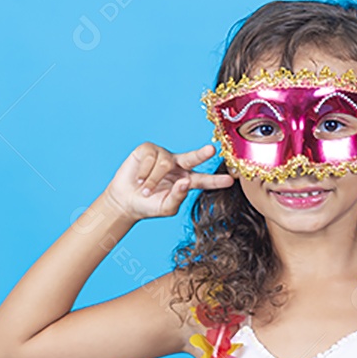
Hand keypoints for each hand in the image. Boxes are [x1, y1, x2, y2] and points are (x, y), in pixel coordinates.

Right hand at [104, 142, 234, 219]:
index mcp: (187, 180)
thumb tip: (184, 182)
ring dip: (153, 180)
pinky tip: (138, 177)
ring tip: (144, 189)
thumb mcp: (166, 207)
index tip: (230, 180)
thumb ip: (178, 197)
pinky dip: (143, 171)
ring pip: (164, 163)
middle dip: (202, 154)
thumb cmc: (149, 205)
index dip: (216, 180)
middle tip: (211, 150)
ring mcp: (163, 155)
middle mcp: (178, 165)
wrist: (126, 201)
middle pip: (193, 157)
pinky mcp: (148, 149)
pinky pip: (150, 157)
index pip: (204, 180)